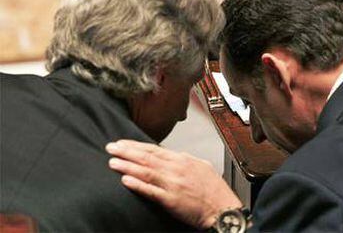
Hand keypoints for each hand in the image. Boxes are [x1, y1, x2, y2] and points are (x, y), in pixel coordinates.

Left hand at [105, 140, 241, 228]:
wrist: (222, 208)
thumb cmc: (214, 189)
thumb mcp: (201, 166)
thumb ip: (185, 160)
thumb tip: (173, 155)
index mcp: (182, 159)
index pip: (154, 149)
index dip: (136, 145)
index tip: (122, 143)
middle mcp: (176, 169)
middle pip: (147, 157)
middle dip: (126, 151)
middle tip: (111, 147)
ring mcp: (173, 184)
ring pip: (146, 172)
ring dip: (127, 166)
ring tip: (112, 162)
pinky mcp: (171, 200)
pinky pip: (151, 191)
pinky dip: (137, 185)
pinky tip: (125, 180)